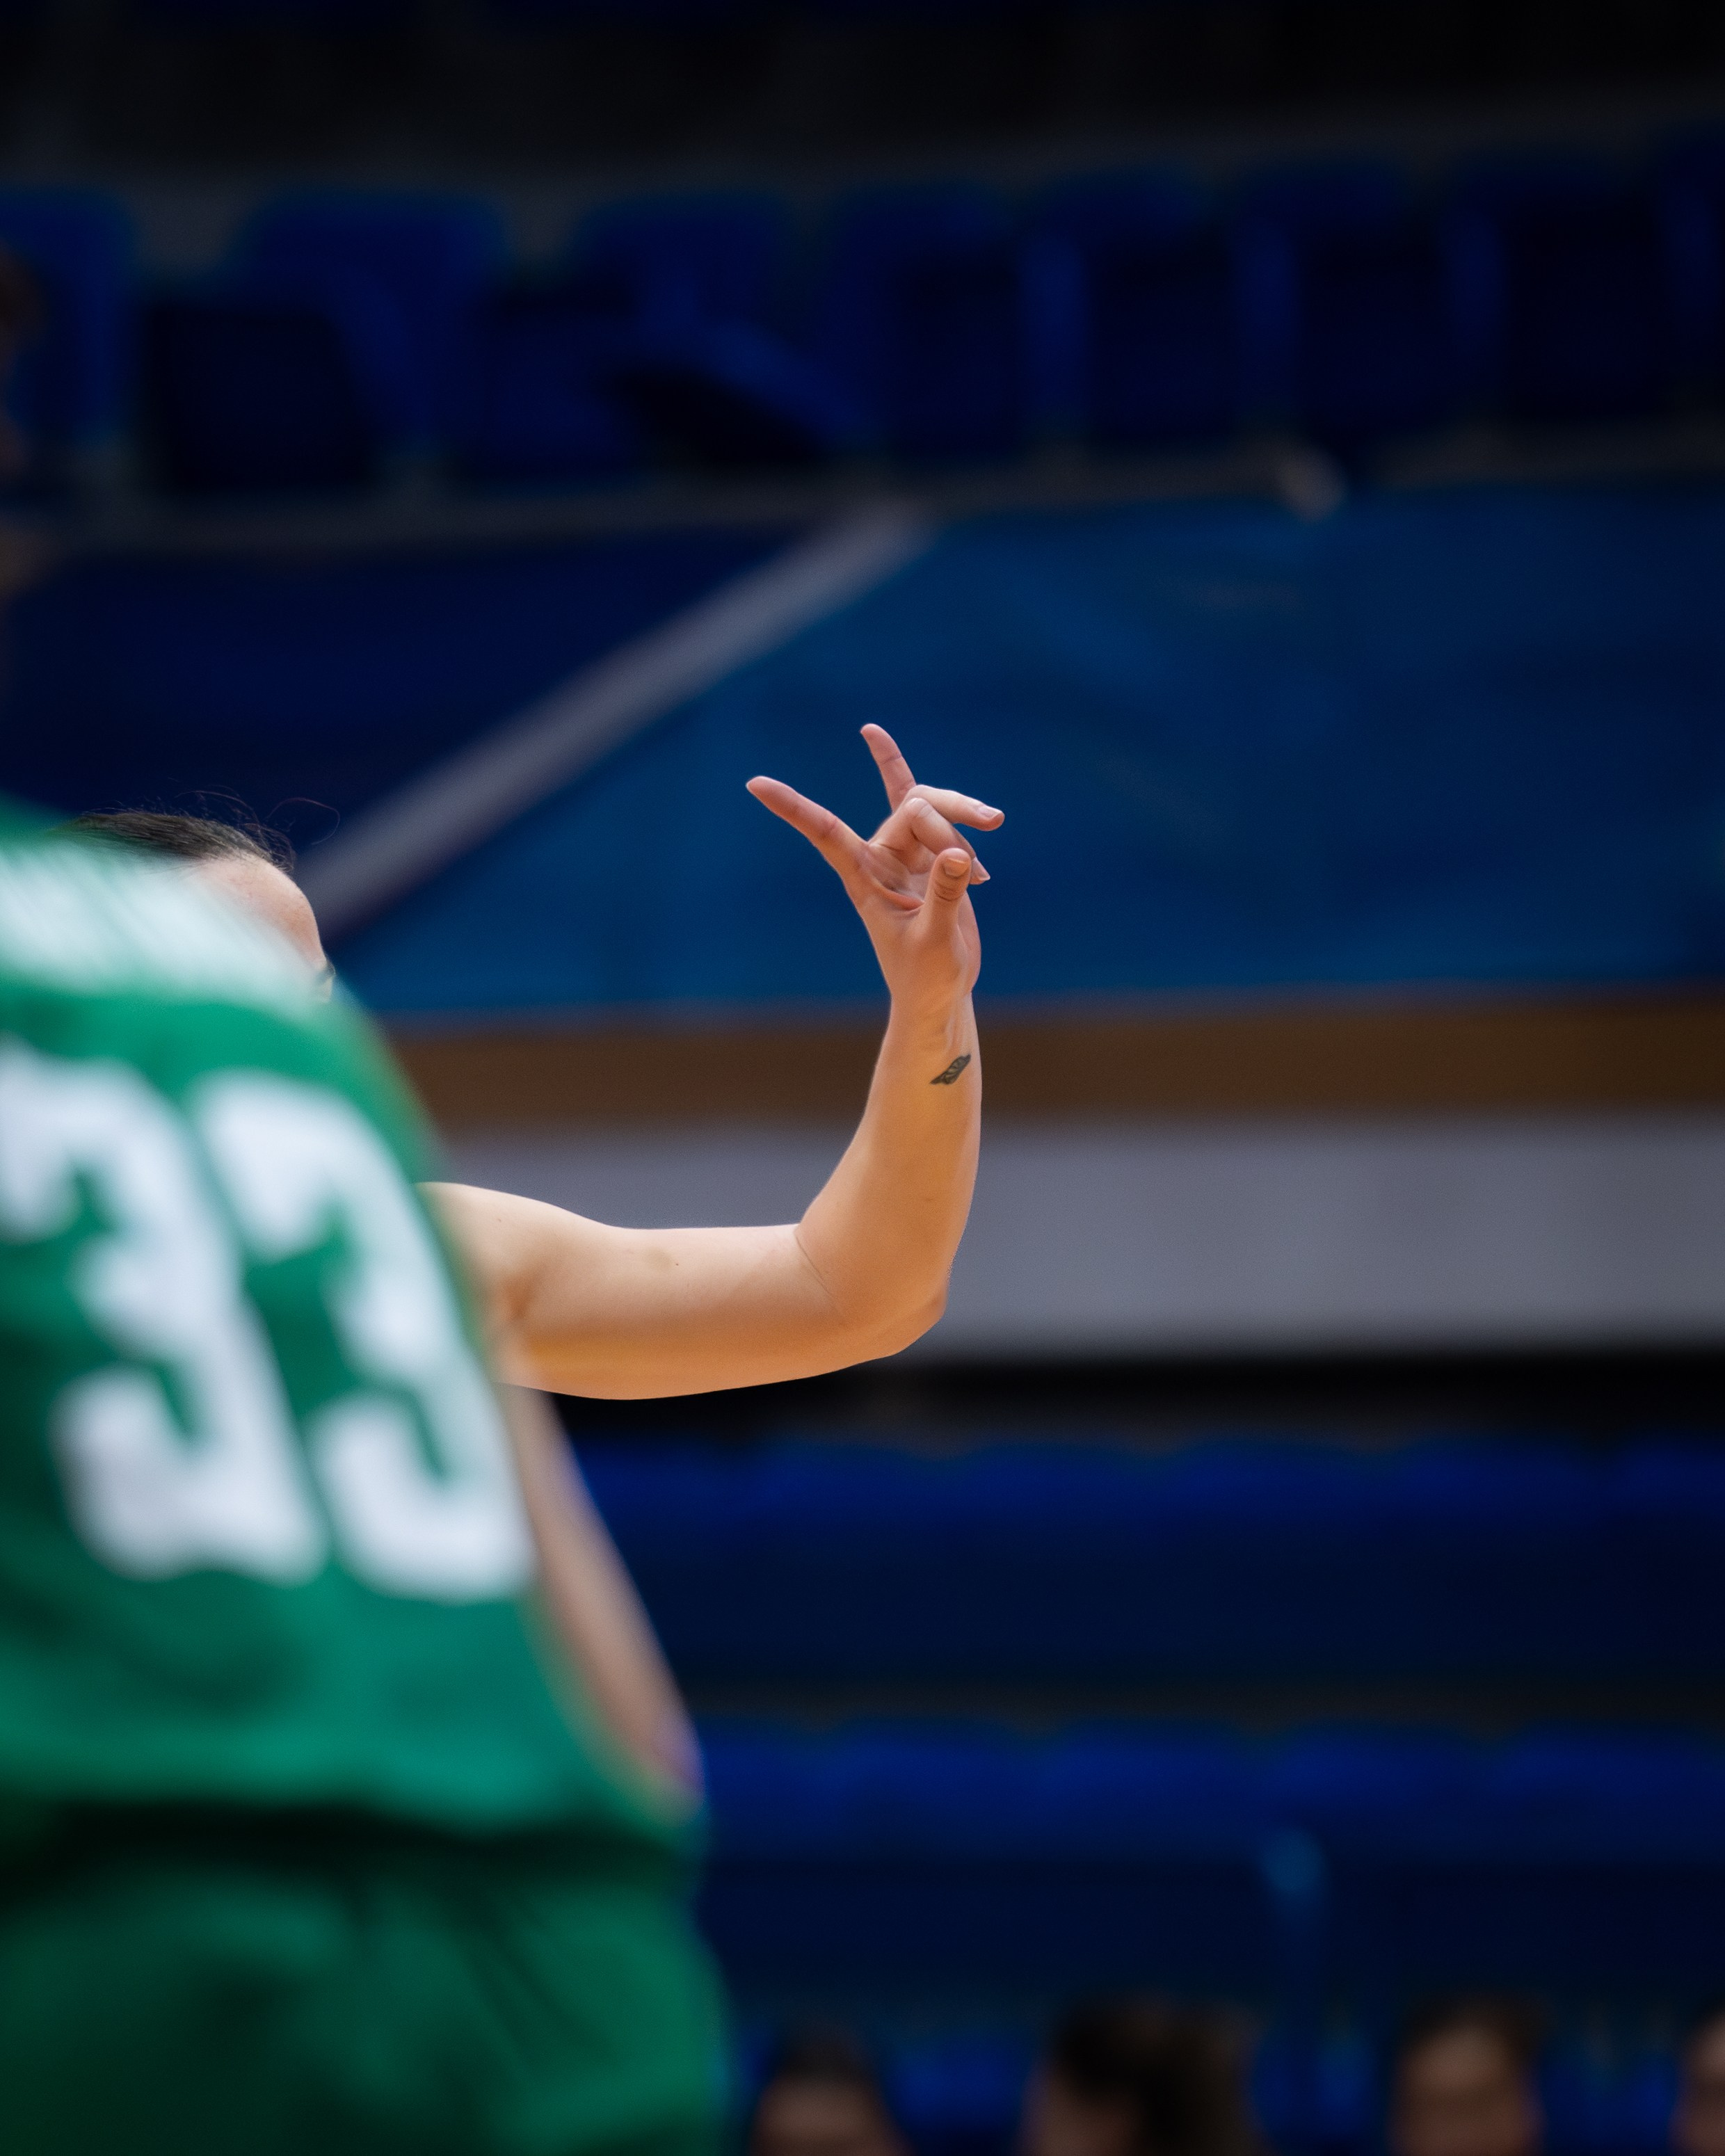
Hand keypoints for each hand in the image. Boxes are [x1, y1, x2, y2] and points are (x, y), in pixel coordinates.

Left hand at [747, 724, 1002, 1017]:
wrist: (939, 994)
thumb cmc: (925, 978)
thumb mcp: (935, 941)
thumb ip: (944, 897)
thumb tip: (958, 853)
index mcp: (864, 879)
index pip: (824, 833)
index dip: (793, 808)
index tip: (754, 784)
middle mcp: (880, 860)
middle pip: (912, 807)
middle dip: (948, 824)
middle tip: (981, 871)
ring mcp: (908, 855)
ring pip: (930, 806)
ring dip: (964, 821)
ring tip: (987, 872)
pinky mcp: (935, 858)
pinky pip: (940, 814)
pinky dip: (965, 819)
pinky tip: (988, 845)